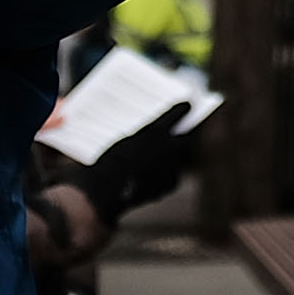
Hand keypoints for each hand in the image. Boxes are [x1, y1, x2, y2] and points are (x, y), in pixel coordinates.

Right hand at [60, 100, 191, 225]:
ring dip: (170, 161)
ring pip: (176, 160)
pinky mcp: (170, 184)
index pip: (176, 114)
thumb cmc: (109, 163)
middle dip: (179, 139)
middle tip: (176, 139)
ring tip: (155, 166)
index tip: (187, 105)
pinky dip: (164, 179)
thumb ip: (145, 139)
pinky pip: (171, 179)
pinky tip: (150, 181)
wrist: (106, 188)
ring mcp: (171, 165)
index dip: (182, 109)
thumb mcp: (126, 142)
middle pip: (183, 139)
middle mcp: (168, 145)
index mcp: (155, 130)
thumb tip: (154, 141)